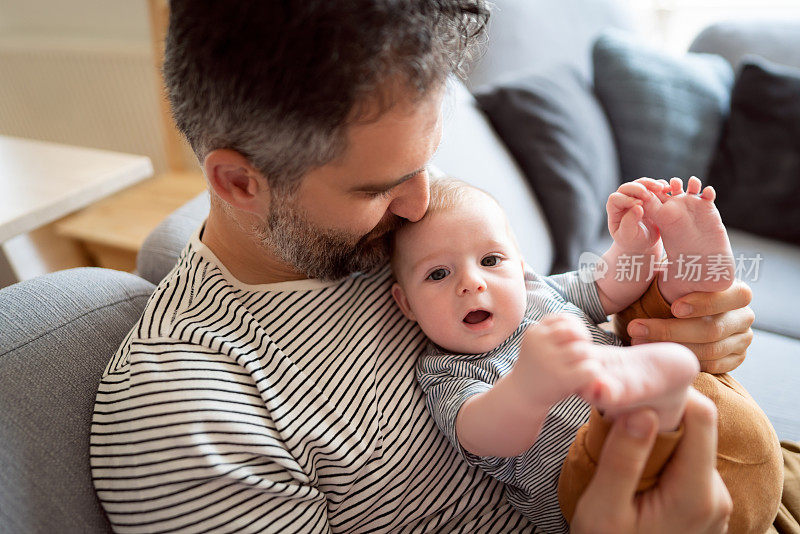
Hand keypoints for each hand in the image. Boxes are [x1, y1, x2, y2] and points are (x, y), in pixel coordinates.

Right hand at [515, 314, 601, 406]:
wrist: (522, 395)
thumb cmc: (537, 367)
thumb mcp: (538, 344)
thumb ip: (553, 331)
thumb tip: (578, 324)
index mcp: (535, 333)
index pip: (565, 319)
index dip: (576, 327)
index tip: (576, 340)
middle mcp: (540, 344)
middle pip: (574, 332)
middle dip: (584, 339)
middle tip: (583, 352)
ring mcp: (550, 361)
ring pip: (584, 350)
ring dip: (590, 357)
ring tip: (585, 365)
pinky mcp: (561, 379)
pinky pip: (589, 369)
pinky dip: (593, 371)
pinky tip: (587, 375)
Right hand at [571, 389, 731, 533]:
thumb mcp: (604, 506)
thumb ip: (624, 458)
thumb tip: (644, 410)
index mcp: (696, 493)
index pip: (703, 417)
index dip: (671, 396)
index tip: (635, 397)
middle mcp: (716, 495)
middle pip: (697, 430)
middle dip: (659, 420)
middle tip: (620, 426)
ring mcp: (714, 503)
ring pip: (692, 447)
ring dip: (658, 441)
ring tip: (624, 452)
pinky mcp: (705, 506)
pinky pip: (688, 466)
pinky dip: (663, 459)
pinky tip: (637, 473)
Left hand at [606, 181, 661, 251]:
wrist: (645, 242)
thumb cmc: (633, 241)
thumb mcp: (628, 236)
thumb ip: (629, 223)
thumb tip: (637, 207)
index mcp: (614, 209)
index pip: (616, 198)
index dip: (626, 199)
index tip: (639, 205)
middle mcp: (623, 199)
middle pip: (628, 187)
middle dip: (639, 187)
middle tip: (650, 194)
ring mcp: (636, 196)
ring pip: (641, 183)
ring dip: (651, 184)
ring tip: (662, 189)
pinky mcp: (649, 195)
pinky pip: (654, 186)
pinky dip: (662, 186)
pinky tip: (669, 190)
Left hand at [628, 280, 754, 373]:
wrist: (681, 311)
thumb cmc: (676, 289)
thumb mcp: (679, 275)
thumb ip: (678, 270)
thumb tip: (650, 257)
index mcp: (737, 291)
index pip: (733, 296)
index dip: (704, 304)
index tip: (674, 307)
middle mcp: (744, 316)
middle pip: (713, 329)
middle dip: (671, 330)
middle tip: (636, 328)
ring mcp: (742, 340)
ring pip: (710, 351)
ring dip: (671, 347)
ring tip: (638, 340)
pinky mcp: (735, 359)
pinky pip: (712, 366)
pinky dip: (685, 361)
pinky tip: (659, 354)